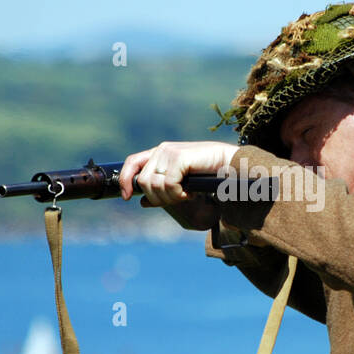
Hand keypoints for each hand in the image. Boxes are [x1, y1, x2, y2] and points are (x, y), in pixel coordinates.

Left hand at [119, 141, 237, 229]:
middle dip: (158, 198)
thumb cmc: (207, 173)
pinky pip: (168, 185)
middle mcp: (161, 150)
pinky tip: (190, 192)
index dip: (125, 180)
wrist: (228, 164)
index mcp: (159, 153)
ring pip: (154, 185)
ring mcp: (169, 153)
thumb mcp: (180, 183)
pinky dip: (178, 194)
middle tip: (177, 198)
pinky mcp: (178, 158)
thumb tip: (142, 202)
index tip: (127, 197)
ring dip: (170, 197)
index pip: (131, 163)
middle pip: (143, 182)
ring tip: (185, 194)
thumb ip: (161, 190)